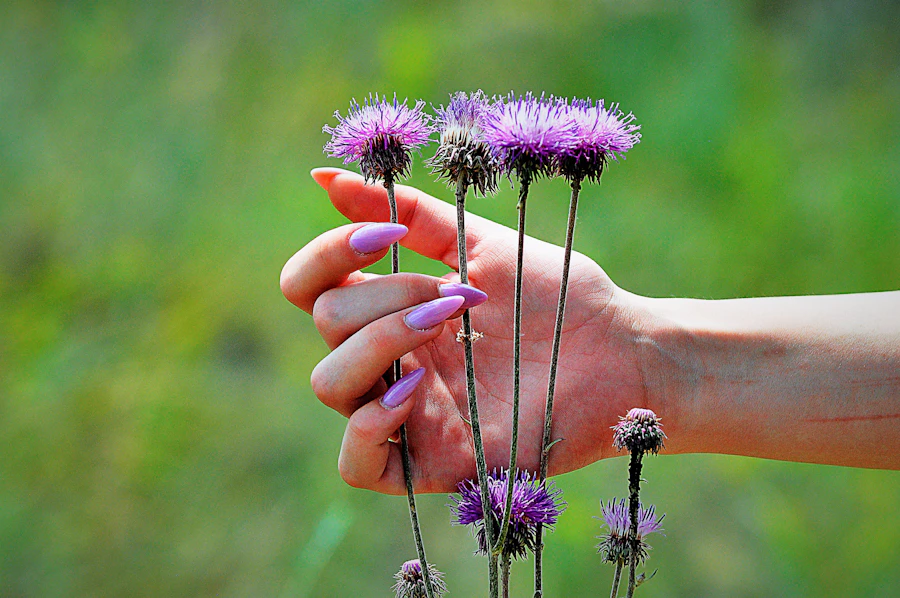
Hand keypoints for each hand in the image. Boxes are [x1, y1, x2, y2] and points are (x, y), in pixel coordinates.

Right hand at [281, 167, 651, 493]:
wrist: (619, 350)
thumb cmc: (556, 296)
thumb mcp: (479, 245)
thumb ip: (409, 215)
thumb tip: (325, 175)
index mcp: (393, 308)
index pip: (310, 285)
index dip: (329, 254)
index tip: (387, 235)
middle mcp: (390, 360)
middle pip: (326, 322)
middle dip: (386, 293)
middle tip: (456, 295)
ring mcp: (406, 413)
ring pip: (330, 383)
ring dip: (381, 341)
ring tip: (444, 324)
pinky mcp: (431, 462)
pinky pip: (356, 464)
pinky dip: (368, 426)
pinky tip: (417, 392)